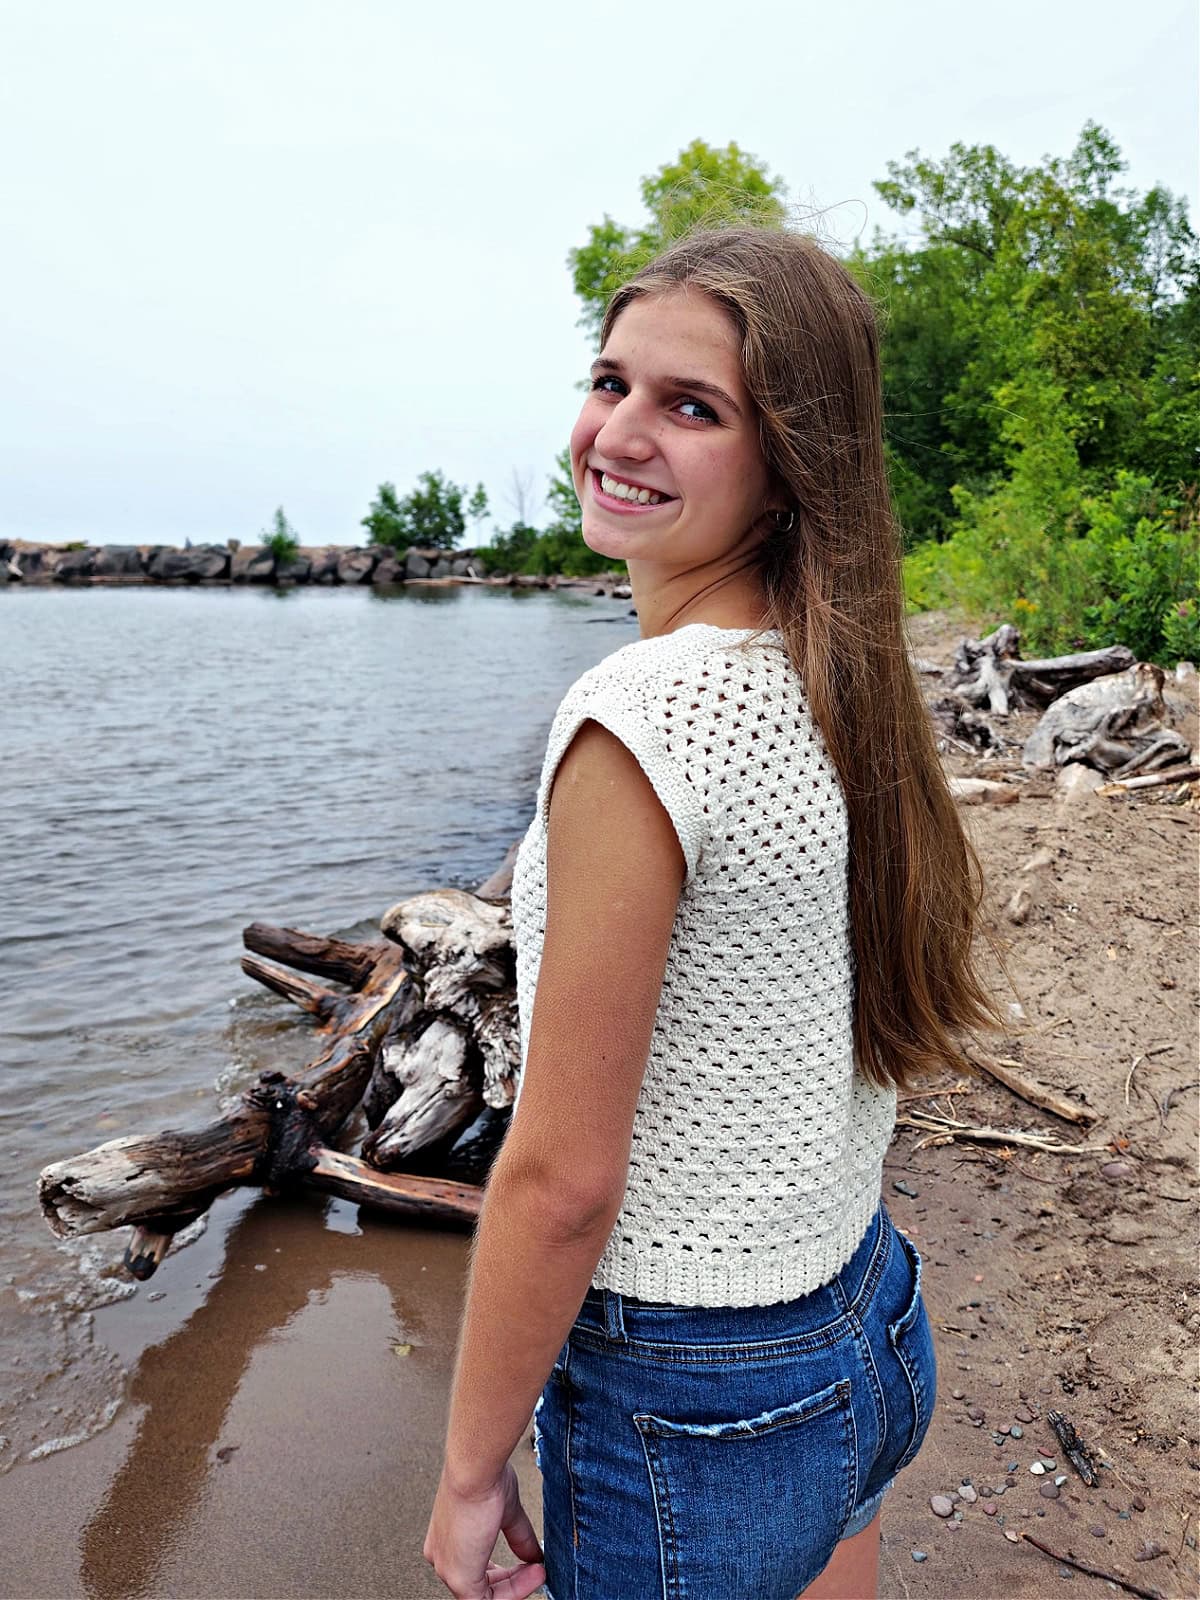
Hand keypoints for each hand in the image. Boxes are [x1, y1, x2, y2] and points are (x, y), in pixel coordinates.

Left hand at [423, 1459, 546, 1599]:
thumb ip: (518, 1538)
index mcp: (448, 1538)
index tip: (528, 1564)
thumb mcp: (506, 1511)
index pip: (478, 1567)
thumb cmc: (481, 1477)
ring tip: (538, 1571)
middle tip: (536, 1570)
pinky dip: (514, 1592)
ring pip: (484, 1595)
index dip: (507, 1571)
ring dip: (517, 1586)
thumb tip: (533, 1554)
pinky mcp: (459, 1578)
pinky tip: (533, 1574)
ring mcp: (448, 1568)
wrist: (474, 1471)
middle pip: (481, 1584)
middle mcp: (443, 1555)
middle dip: (514, 1581)